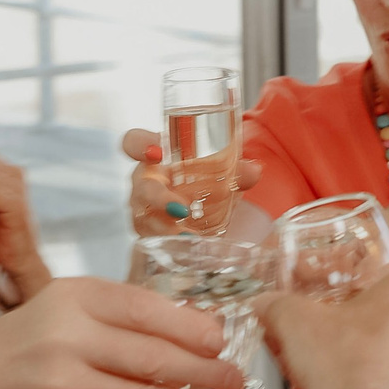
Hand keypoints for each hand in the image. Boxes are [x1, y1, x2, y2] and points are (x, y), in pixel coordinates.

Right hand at [0, 276, 243, 388]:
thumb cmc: (34, 338)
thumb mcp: (75, 306)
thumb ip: (133, 312)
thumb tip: (205, 325)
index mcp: (78, 299)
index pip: (147, 311)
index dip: (193, 329)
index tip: (222, 342)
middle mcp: (70, 340)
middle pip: (154, 361)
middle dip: (205, 375)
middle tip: (235, 382)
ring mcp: (65, 387)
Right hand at [122, 128, 265, 236]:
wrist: (203, 205)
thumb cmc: (205, 178)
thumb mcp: (221, 171)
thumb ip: (237, 169)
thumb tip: (254, 171)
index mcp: (157, 157)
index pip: (134, 142)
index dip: (139, 145)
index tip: (156, 151)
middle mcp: (145, 181)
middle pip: (141, 187)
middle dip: (158, 198)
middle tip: (182, 209)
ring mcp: (144, 208)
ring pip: (143, 217)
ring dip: (165, 227)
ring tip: (189, 235)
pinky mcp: (149, 231)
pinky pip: (151, 238)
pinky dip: (169, 242)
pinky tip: (189, 246)